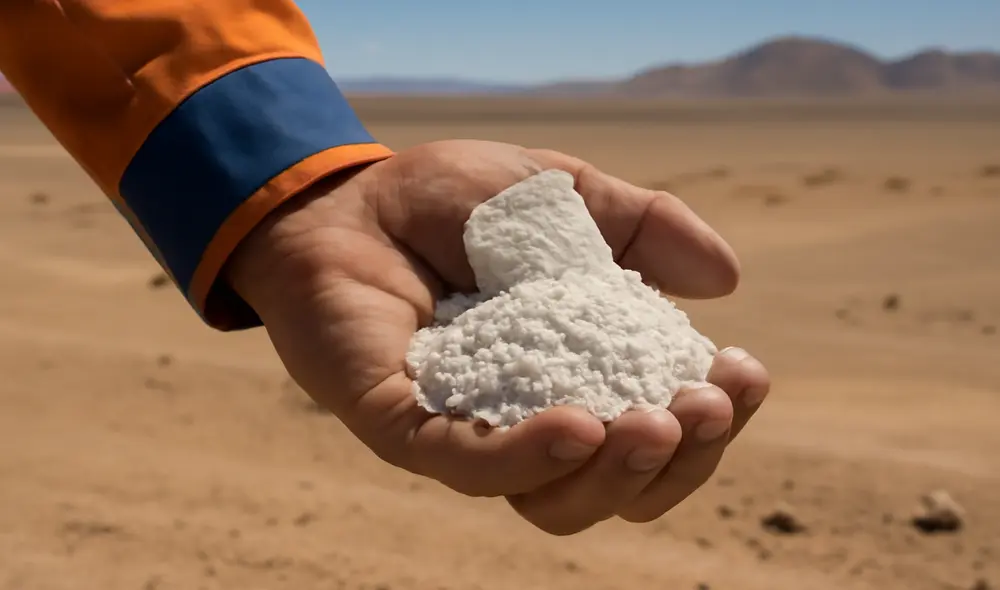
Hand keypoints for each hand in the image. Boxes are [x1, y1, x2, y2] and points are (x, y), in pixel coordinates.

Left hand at [226, 139, 770, 534]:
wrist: (352, 193)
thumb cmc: (458, 200)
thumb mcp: (568, 196)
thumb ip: (644, 227)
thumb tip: (726, 282)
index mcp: (580, 377)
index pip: (660, 429)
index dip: (714, 417)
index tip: (743, 369)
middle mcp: (530, 422)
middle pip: (621, 487)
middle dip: (680, 460)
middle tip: (705, 406)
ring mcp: (467, 431)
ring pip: (553, 503)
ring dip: (617, 475)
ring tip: (655, 423)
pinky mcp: (402, 425)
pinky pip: (468, 466)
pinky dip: (527, 455)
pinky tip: (580, 424)